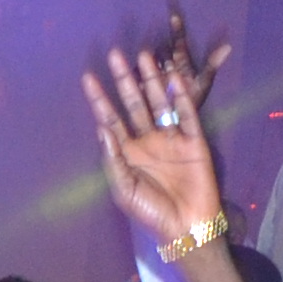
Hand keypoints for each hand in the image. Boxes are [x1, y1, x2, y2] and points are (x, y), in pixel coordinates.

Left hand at [84, 27, 233, 248]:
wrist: (186, 227)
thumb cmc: (151, 212)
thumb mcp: (124, 189)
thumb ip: (113, 159)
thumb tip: (101, 128)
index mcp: (128, 151)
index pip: (110, 118)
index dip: (99, 98)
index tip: (88, 76)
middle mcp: (148, 140)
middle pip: (134, 103)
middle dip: (124, 80)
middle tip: (115, 54)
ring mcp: (171, 139)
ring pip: (159, 102)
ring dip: (151, 80)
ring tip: (144, 56)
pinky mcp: (194, 141)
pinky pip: (186, 113)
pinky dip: (180, 96)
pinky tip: (172, 77)